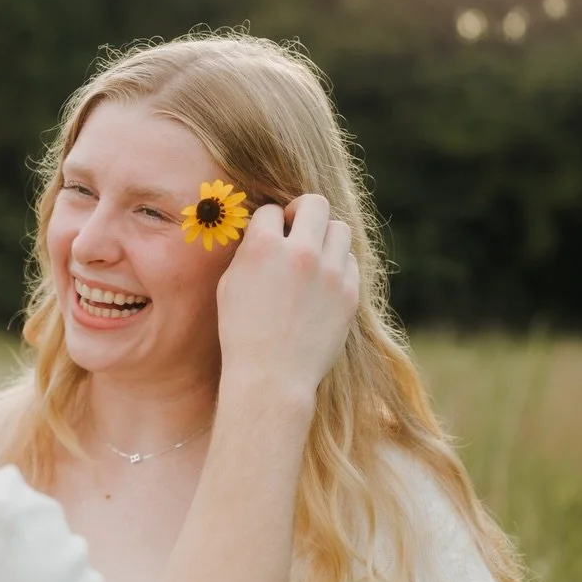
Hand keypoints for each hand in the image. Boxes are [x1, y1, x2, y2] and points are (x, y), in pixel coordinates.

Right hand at [214, 193, 357, 403]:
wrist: (273, 377)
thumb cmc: (242, 333)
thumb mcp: (230, 285)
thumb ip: (249, 251)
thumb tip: (265, 230)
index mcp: (264, 247)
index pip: (272, 210)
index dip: (268, 222)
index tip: (269, 236)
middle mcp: (301, 253)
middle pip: (315, 204)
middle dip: (303, 212)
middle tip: (296, 229)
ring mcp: (331, 273)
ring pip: (339, 229)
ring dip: (325, 237)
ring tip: (313, 256)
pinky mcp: (350, 293)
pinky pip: (351, 261)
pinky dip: (338, 265)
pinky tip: (324, 282)